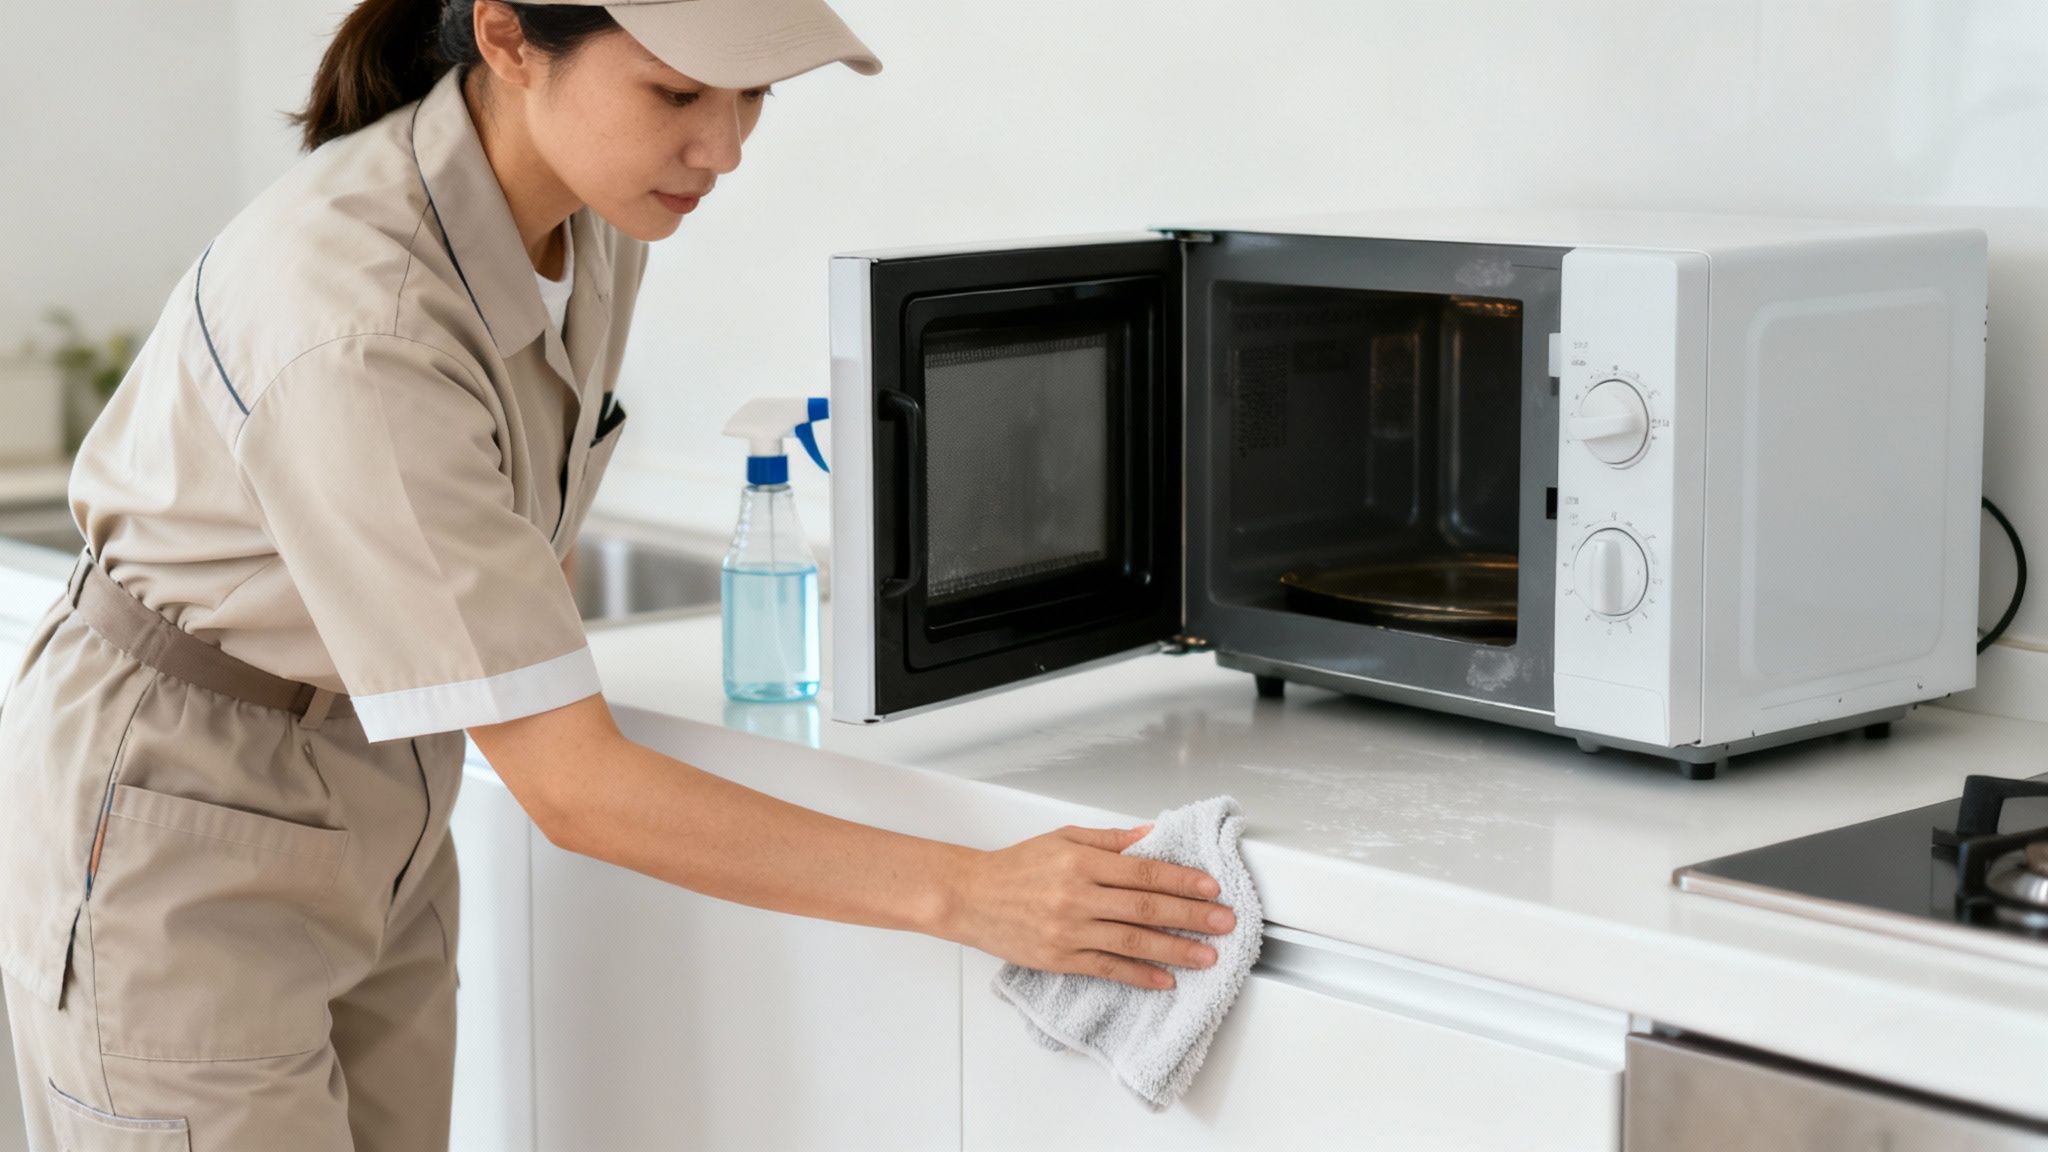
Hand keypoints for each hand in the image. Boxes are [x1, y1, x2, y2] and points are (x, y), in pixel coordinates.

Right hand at [945, 823, 1239, 989]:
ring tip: (1206, 956)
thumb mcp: (1063, 839)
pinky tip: (1165, 979)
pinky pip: (1108, 969)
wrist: (969, 897)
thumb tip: (1151, 836)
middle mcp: (1078, 897)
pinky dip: (1139, 975)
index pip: (1145, 872)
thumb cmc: (1015, 867)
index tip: (1211, 888)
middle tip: (1224, 923)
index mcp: (1082, 863)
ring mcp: (1070, 931)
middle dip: (1192, 916)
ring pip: (1133, 942)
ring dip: (1175, 950)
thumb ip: (1110, 841)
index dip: (1183, 880)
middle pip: (1147, 908)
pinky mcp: (1060, 958)